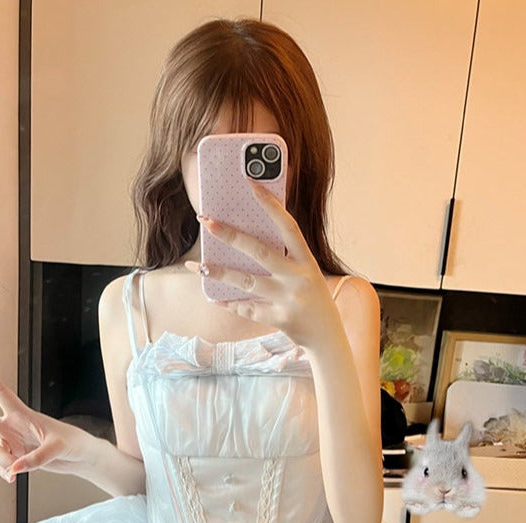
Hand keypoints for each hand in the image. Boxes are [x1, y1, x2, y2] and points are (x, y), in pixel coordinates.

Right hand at [0, 363, 89, 482]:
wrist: (81, 458)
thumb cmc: (74, 443)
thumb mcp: (57, 448)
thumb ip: (36, 458)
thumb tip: (14, 469)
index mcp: (24, 415)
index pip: (1, 394)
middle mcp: (14, 427)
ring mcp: (14, 443)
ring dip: (4, 462)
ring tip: (17, 469)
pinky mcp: (17, 457)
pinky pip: (2, 466)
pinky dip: (5, 473)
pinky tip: (13, 477)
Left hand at [186, 182, 342, 348]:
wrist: (327, 337)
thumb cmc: (313, 300)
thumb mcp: (307, 274)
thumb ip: (286, 259)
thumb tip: (247, 241)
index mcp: (306, 261)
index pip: (288, 226)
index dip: (270, 204)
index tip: (250, 183)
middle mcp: (298, 277)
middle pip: (259, 252)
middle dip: (230, 236)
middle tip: (206, 222)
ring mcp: (288, 299)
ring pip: (246, 282)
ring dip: (219, 273)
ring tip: (198, 265)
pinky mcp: (279, 318)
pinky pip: (247, 308)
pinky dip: (229, 303)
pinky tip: (215, 297)